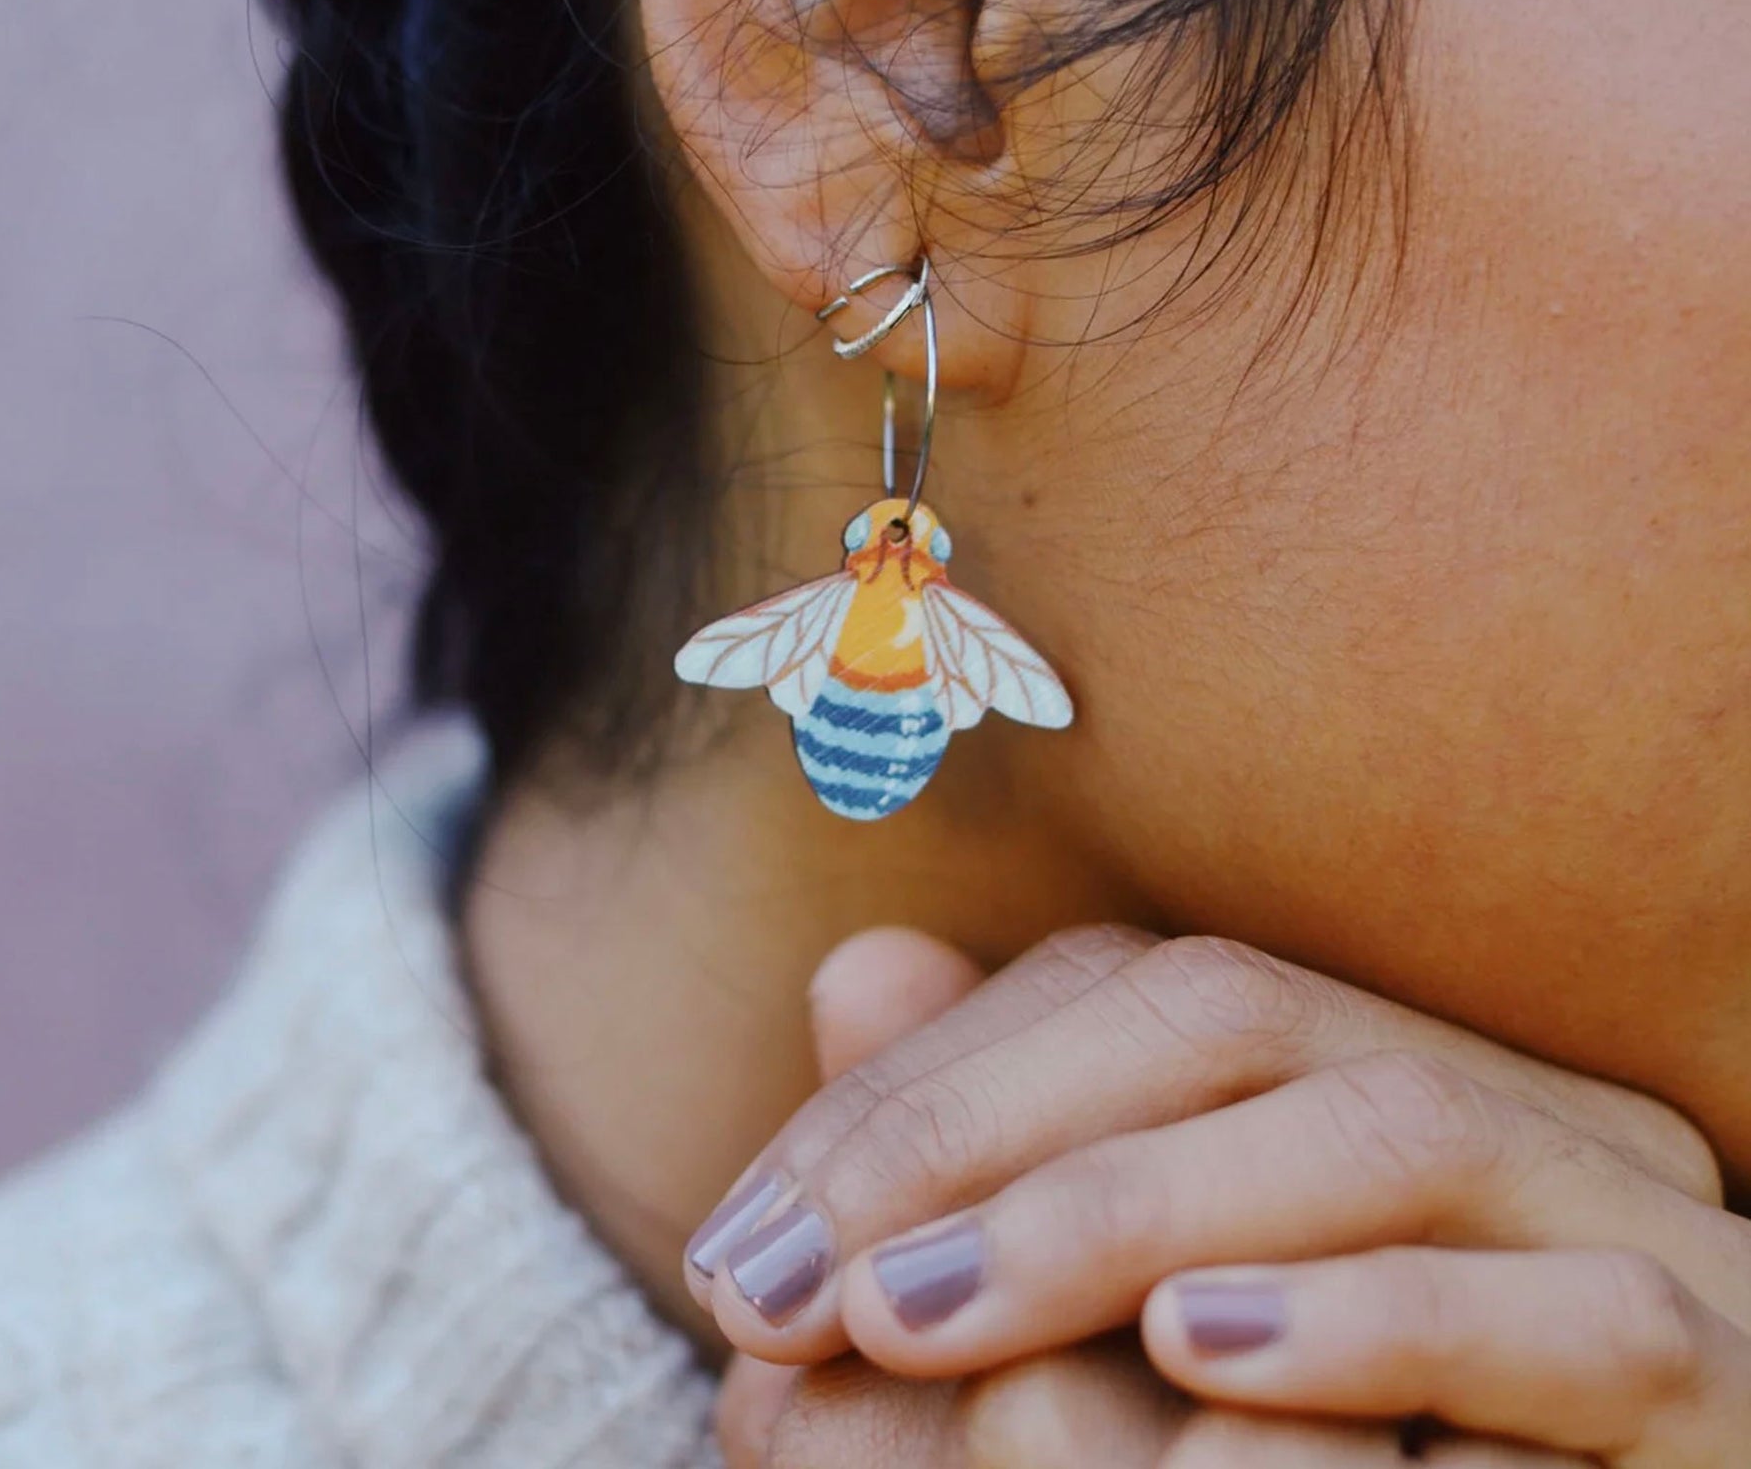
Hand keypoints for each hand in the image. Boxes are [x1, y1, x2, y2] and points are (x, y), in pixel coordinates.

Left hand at [694, 927, 1749, 1462]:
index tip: (743, 1238)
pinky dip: (1369, 1315)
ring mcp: (1622, 1223)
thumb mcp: (1126, 1320)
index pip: (1120, 988)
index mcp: (1363, 1067)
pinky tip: (1193, 1353)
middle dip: (983, 1130)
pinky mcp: (1722, 1382)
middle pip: (1228, 1014)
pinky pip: (1571, 1314)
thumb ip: (1012, 1157)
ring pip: (1385, 1126)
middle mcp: (1494, 1101)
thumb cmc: (1333, 1454)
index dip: (920, 1086)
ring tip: (916, 1310)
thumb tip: (856, 975)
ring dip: (1132, 1205)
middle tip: (786, 1283)